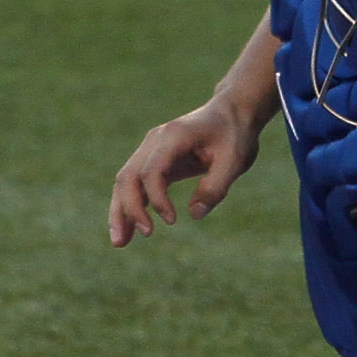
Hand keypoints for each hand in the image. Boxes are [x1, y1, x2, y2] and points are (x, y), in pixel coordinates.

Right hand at [108, 98, 260, 246]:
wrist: (231, 113)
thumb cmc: (234, 135)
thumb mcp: (235, 161)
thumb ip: (216, 187)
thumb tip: (194, 215)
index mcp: (173, 136)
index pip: (151, 171)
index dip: (157, 199)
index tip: (172, 220)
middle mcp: (155, 141)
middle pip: (129, 176)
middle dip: (130, 209)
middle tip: (146, 235)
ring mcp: (150, 149)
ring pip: (125, 182)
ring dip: (120, 211)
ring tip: (120, 243)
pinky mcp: (153, 160)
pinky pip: (134, 185)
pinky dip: (129, 206)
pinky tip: (129, 231)